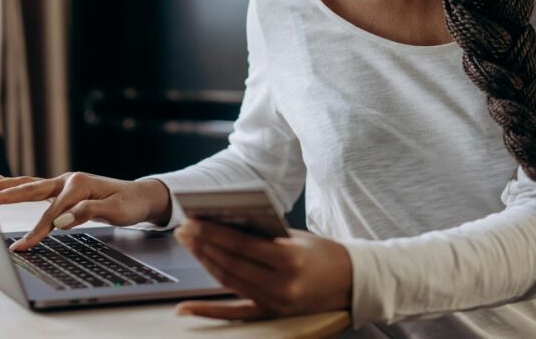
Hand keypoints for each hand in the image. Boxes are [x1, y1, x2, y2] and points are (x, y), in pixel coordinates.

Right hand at [0, 172, 167, 250]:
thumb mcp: (114, 211)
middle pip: (30, 189)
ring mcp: (63, 182)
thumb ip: (86, 213)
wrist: (141, 195)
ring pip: (27, 184)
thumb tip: (59, 221)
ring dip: (3, 186)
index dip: (36, 231)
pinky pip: (33, 186)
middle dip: (4, 194)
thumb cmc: (129, 204)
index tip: (21, 247)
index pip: (51, 212)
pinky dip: (14, 183)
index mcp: (78, 184)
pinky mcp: (62, 188)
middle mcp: (68, 180)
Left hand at [172, 219, 351, 319]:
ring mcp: (275, 303)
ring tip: (188, 246)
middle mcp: (281, 284)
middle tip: (184, 230)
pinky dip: (207, 311)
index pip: (242, 245)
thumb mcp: (296, 237)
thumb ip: (264, 233)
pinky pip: (233, 314)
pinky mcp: (271, 315)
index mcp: (290, 259)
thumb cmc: (323, 253)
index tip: (193, 221)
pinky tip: (185, 307)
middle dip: (203, 245)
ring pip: (229, 282)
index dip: (213, 233)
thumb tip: (224, 223)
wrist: (352, 282)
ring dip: (204, 263)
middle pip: (231, 264)